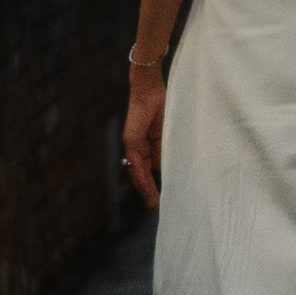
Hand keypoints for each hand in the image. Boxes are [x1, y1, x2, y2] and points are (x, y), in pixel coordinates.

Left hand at [124, 66, 166, 210]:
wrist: (149, 87)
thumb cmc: (160, 105)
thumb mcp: (164, 132)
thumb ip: (161, 149)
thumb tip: (162, 168)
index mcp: (144, 144)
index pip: (146, 168)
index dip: (151, 183)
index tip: (158, 198)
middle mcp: (135, 146)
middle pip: (140, 174)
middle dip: (147, 191)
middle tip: (155, 207)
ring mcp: (132, 144)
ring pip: (138, 172)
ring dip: (145, 189)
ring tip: (153, 203)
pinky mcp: (131, 140)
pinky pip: (137, 164)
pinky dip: (143, 178)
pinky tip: (149, 189)